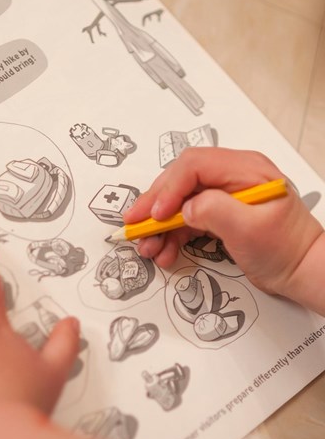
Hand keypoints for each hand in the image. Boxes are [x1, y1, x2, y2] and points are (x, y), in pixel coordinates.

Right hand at [124, 148, 323, 299]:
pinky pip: (187, 218)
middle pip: (180, 181)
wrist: (304, 273)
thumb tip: (184, 208)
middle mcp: (230, 176)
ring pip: (179, 201)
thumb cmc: (287, 250)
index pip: (194, 165)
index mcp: (244, 169)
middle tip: (135, 226)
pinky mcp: (218, 213)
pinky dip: (172, 235)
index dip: (169, 188)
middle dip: (155, 205)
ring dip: (159, 225)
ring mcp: (223, 195)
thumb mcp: (251, 229)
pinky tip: (164, 252)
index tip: (157, 215)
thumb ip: (214, 211)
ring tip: (148, 248)